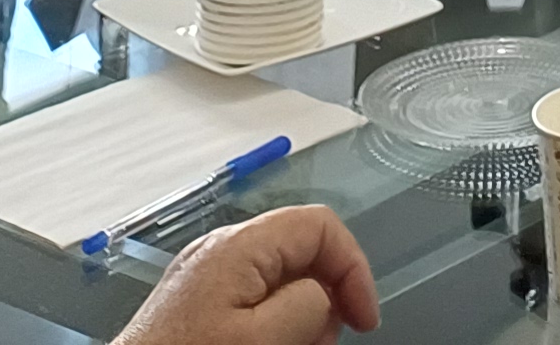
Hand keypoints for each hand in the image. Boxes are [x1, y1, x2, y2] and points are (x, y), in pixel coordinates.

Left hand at [120, 207, 380, 344]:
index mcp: (238, 246)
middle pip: (301, 251)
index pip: (320, 226)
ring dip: (301, 316)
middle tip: (323, 344)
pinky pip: (252, 299)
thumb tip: (322, 294)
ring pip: (279, 279)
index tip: (363, 320)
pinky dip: (272, 323)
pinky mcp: (196, 302)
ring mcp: (206, 275)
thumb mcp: (261, 340)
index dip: (353, 267)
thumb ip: (305, 305)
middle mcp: (220, 249)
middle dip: (326, 297)